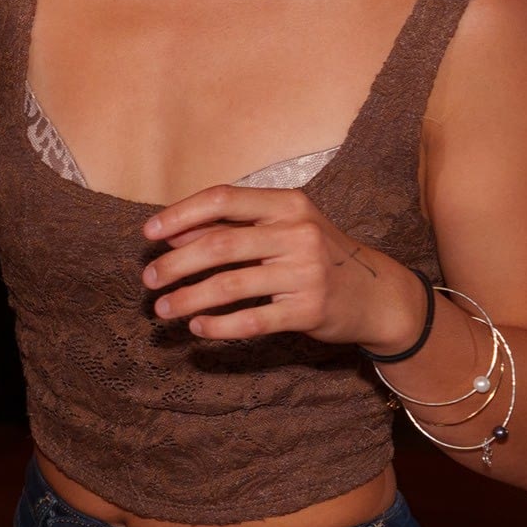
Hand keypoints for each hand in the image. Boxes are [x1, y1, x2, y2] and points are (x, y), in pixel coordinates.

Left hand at [140, 185, 429, 349]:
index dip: (180, 214)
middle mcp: (298, 233)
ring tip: (163, 309)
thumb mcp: (281, 229)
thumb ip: (230, 226)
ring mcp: (306, 273)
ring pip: (229, 285)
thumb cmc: (316, 256)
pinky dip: (218, 326)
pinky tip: (197, 327)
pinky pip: (252, 320)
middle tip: (149, 279)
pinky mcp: (309, 310)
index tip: (149, 233)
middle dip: (175, 264)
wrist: (378, 295)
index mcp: (288, 204)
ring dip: (188, 298)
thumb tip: (172, 234)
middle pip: (219, 244)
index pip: (224, 198)